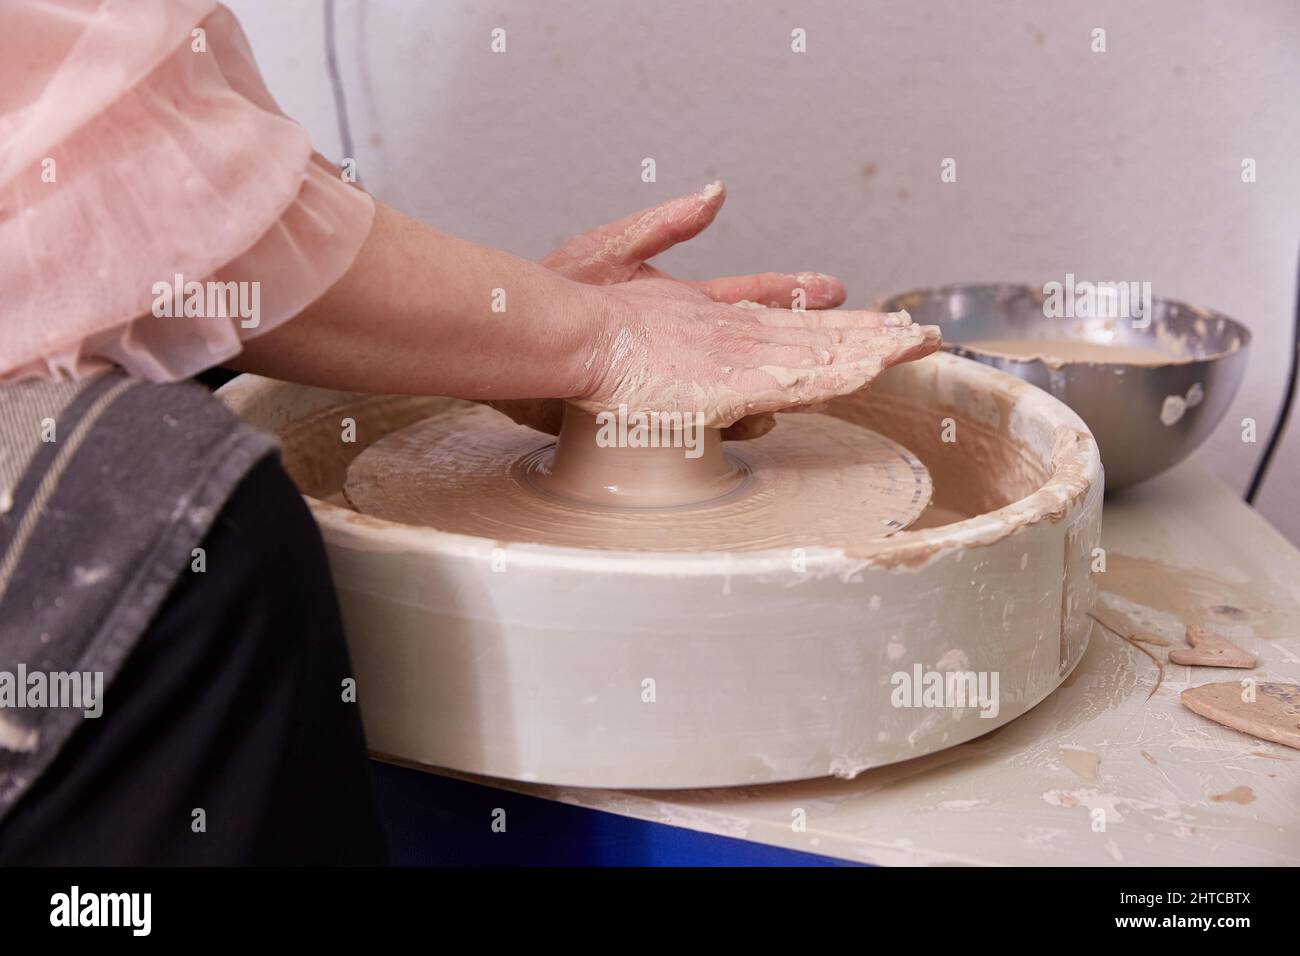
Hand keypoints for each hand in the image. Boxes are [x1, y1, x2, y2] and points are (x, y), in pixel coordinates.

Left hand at [491, 183, 932, 437]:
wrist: (539, 336)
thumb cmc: (560, 297)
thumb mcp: (619, 246)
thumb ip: (670, 224)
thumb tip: (715, 193)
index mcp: (690, 315)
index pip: (761, 304)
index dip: (800, 295)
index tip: (837, 286)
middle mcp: (710, 348)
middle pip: (797, 341)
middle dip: (851, 336)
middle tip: (902, 331)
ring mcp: (716, 374)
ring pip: (800, 368)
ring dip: (852, 360)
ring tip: (899, 350)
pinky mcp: (716, 397)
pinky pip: (783, 392)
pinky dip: (828, 383)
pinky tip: (864, 373)